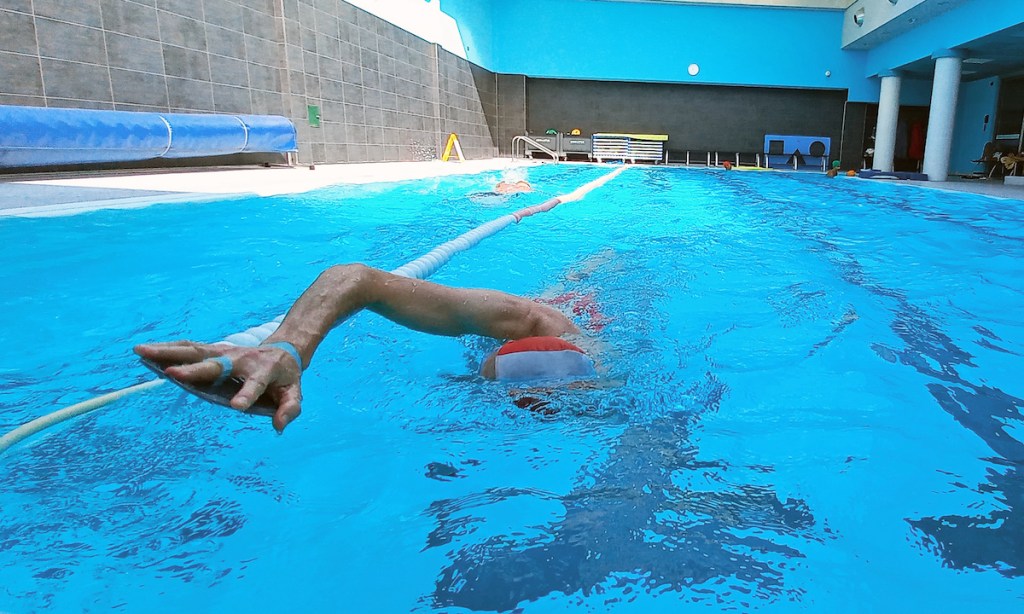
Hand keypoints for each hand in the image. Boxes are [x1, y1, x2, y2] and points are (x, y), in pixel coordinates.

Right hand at [134, 340, 302, 431]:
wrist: (283, 350)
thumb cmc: (286, 378)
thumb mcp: (294, 394)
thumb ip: (289, 409)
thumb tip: (278, 426)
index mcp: (264, 371)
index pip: (255, 384)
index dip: (247, 395)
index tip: (236, 407)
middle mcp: (241, 359)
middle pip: (216, 364)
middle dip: (193, 369)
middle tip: (170, 372)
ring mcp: (225, 353)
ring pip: (195, 350)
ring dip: (168, 351)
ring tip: (141, 351)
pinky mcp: (214, 351)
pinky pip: (189, 348)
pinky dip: (168, 348)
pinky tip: (145, 352)